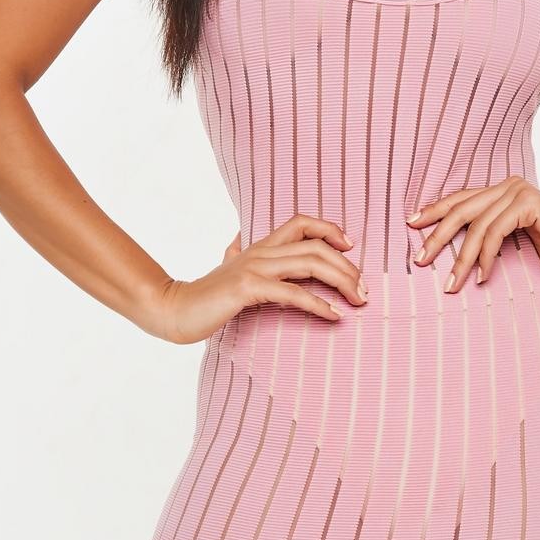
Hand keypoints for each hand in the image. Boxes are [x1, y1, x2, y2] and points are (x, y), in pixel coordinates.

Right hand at [142, 214, 367, 343]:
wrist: (175, 309)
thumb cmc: (205, 295)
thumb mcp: (225, 267)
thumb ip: (235, 252)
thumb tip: (237, 238)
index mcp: (260, 246)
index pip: (301, 223)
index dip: (330, 229)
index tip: (351, 248)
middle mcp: (261, 251)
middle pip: (316, 246)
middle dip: (348, 267)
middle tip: (364, 291)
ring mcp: (254, 268)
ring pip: (311, 263)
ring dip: (342, 282)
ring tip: (358, 301)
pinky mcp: (248, 288)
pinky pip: (292, 292)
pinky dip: (318, 304)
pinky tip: (334, 316)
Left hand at [407, 176, 539, 290]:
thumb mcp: (514, 247)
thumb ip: (490, 241)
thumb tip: (455, 254)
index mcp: (503, 192)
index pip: (460, 201)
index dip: (434, 212)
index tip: (411, 226)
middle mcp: (508, 186)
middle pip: (460, 210)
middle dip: (435, 236)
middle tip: (418, 261)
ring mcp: (519, 192)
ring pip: (475, 225)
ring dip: (461, 258)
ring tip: (452, 284)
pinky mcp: (529, 203)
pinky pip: (494, 230)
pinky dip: (485, 256)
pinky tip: (482, 277)